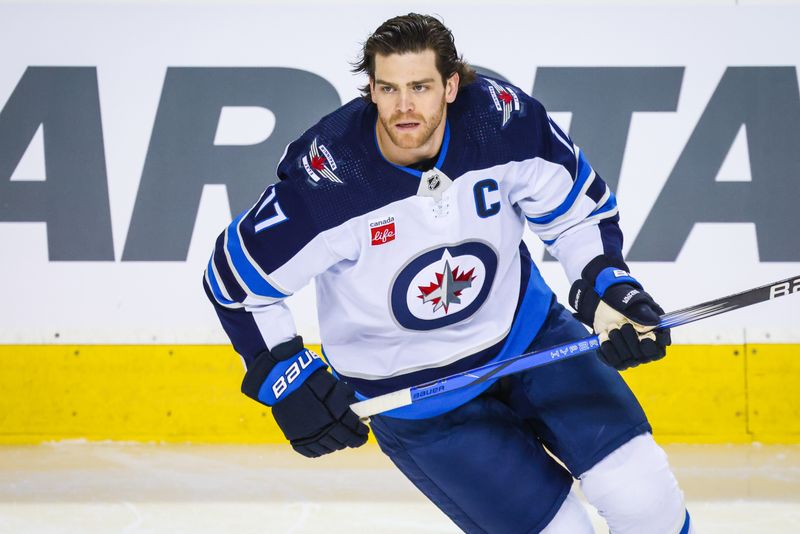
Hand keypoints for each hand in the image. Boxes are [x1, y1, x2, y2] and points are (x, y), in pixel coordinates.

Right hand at [241, 336, 368, 456]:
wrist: (281, 381)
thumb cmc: (310, 379)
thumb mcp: (332, 384)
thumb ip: (346, 398)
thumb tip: (360, 411)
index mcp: (332, 412)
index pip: (352, 427)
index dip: (360, 432)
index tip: (364, 432)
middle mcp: (320, 426)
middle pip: (342, 440)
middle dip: (353, 440)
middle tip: (358, 438)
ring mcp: (306, 434)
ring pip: (328, 447)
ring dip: (338, 445)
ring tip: (343, 441)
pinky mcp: (295, 437)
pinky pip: (311, 451)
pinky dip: (321, 450)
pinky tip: (326, 445)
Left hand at [569, 259, 670, 369]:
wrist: (603, 304)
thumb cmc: (622, 300)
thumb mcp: (633, 301)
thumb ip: (643, 312)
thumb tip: (654, 323)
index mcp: (655, 334)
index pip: (659, 351)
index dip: (653, 346)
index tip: (645, 337)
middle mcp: (645, 347)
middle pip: (643, 357)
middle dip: (630, 340)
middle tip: (621, 324)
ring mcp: (631, 354)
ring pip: (628, 361)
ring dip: (617, 343)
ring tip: (611, 327)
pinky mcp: (617, 357)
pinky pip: (614, 362)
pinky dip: (606, 350)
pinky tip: (603, 338)